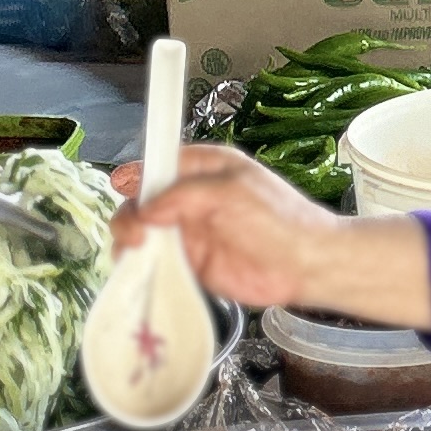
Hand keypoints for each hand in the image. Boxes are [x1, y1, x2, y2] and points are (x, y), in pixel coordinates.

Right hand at [117, 143, 430, 325]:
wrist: (307, 265)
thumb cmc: (281, 220)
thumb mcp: (230, 191)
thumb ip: (184, 194)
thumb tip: (147, 207)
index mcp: (206, 169)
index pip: (161, 163)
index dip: (138, 173)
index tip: (122, 183)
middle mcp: (195, 199)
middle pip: (146, 200)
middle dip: (132, 212)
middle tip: (136, 230)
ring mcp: (193, 232)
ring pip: (147, 232)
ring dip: (132, 239)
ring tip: (135, 248)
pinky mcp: (194, 263)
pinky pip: (159, 262)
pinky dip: (144, 265)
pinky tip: (139, 267)